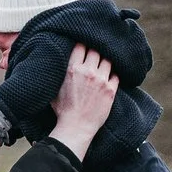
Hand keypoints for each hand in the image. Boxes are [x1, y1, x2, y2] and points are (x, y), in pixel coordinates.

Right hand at [50, 45, 118, 161]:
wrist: (76, 127)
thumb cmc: (63, 110)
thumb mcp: (55, 89)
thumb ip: (60, 74)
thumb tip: (60, 64)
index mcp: (73, 69)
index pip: (81, 46)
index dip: (83, 44)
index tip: (84, 45)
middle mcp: (88, 72)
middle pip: (96, 50)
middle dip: (95, 50)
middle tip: (95, 53)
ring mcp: (101, 80)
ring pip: (108, 60)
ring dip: (105, 60)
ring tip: (103, 63)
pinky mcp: (111, 90)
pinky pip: (116, 75)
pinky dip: (113, 73)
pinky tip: (110, 76)